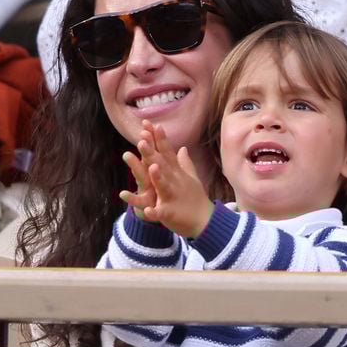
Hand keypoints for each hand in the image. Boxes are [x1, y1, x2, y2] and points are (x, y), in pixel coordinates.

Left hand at [123, 120, 212, 237]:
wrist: (204, 221)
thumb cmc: (195, 198)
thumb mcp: (190, 178)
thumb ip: (184, 163)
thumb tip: (182, 148)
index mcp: (177, 174)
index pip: (168, 153)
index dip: (161, 139)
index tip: (153, 125)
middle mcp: (175, 182)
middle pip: (162, 166)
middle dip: (152, 154)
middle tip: (142, 140)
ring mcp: (173, 197)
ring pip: (163, 186)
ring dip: (158, 178)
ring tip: (151, 168)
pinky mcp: (170, 213)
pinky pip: (160, 213)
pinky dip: (154, 212)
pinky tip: (146, 210)